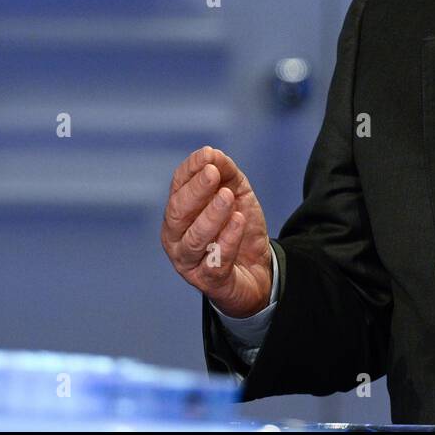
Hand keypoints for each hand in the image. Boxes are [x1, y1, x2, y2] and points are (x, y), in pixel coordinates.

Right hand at [160, 145, 272, 318]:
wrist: (258, 268)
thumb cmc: (238, 227)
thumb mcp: (237, 192)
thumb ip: (225, 172)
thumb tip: (212, 153)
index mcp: (179, 212)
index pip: (178, 187)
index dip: (191, 170)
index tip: (208, 156)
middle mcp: (176, 237)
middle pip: (178, 213)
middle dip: (196, 191)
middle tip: (213, 174)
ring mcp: (189, 261)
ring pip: (193, 239)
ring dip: (211, 215)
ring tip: (228, 198)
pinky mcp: (209, 281)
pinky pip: (215, 261)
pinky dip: (227, 240)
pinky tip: (238, 221)